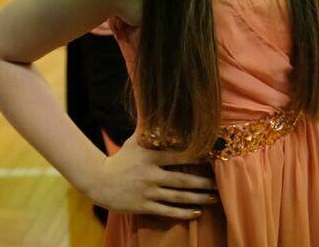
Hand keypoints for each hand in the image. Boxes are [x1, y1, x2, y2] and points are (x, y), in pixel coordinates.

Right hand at [85, 134, 216, 219]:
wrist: (99, 182)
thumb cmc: (122, 158)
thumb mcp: (134, 140)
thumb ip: (150, 127)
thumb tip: (160, 105)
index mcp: (149, 156)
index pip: (176, 156)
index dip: (195, 157)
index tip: (211, 158)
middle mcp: (150, 175)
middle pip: (181, 180)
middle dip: (202, 183)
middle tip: (218, 184)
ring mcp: (147, 192)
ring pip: (177, 197)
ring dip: (197, 198)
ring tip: (213, 197)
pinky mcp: (144, 206)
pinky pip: (167, 211)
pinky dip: (183, 213)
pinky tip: (197, 212)